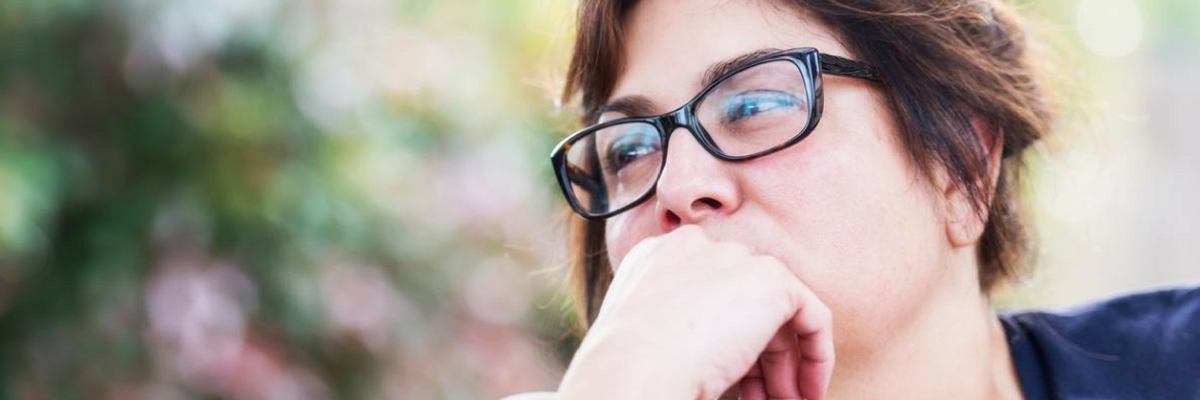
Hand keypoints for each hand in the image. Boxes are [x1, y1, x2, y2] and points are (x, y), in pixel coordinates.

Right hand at [557, 225, 833, 399]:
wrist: (632, 368)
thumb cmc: (629, 367)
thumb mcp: (646, 333)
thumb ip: (677, 322)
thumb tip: (715, 351)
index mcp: (658, 258)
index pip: (708, 292)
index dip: (725, 340)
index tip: (732, 380)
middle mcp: (696, 249)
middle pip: (744, 302)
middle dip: (758, 357)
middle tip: (764, 398)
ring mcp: (734, 259)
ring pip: (777, 312)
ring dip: (784, 366)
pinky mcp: (770, 280)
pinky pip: (811, 315)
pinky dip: (817, 354)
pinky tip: (809, 390)